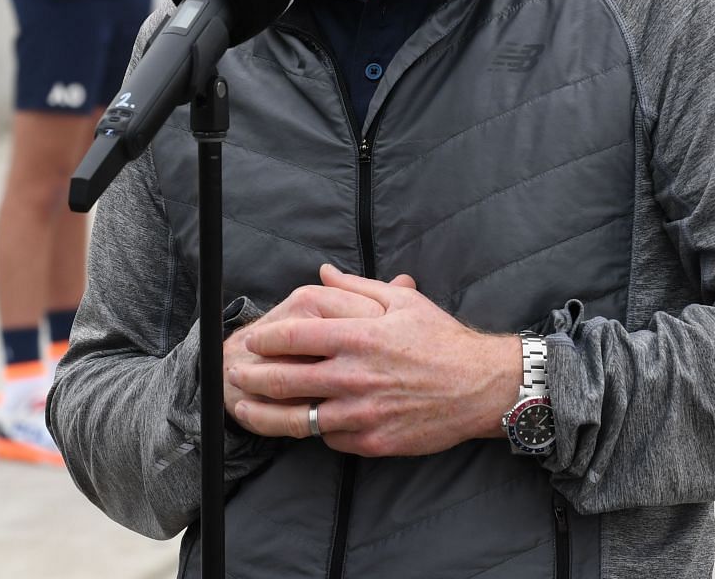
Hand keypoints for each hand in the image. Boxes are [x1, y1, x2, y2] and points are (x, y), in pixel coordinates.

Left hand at [226, 265, 520, 458]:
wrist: (481, 387)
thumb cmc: (441, 340)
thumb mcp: (402, 302)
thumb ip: (356, 287)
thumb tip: (322, 271)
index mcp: (358, 336)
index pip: (292, 336)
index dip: (262, 338)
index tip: (250, 340)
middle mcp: (354, 376)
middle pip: (283, 380)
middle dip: (250, 378)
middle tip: (234, 375)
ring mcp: (361, 413)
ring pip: (296, 419)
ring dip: (262, 415)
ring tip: (243, 409)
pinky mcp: (371, 442)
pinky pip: (328, 439)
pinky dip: (310, 432)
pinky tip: (295, 426)